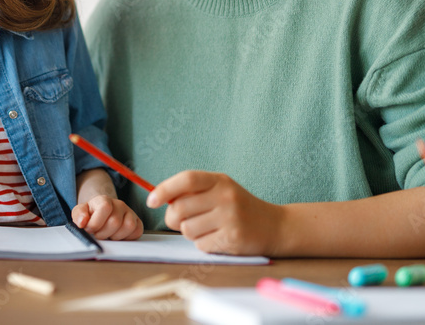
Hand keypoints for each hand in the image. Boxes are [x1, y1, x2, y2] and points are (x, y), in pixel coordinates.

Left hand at [72, 194, 143, 240]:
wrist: (102, 213)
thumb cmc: (91, 214)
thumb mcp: (80, 212)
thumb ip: (79, 215)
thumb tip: (82, 222)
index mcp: (104, 200)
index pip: (105, 208)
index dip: (95, 223)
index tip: (89, 229)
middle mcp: (119, 204)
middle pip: (115, 221)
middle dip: (103, 233)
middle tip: (98, 234)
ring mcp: (130, 213)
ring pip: (128, 226)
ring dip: (116, 236)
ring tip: (108, 235)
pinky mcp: (138, 222)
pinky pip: (137, 232)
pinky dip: (127, 238)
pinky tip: (118, 236)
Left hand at [147, 170, 282, 255]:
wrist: (274, 226)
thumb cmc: (238, 206)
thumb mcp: (220, 189)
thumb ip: (194, 191)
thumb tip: (161, 199)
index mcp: (219, 181)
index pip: (187, 180)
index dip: (164, 189)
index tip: (151, 200)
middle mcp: (226, 197)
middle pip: (180, 208)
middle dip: (172, 218)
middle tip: (179, 220)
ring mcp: (230, 218)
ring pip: (187, 229)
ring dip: (189, 232)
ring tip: (205, 228)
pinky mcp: (232, 239)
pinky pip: (200, 245)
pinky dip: (203, 244)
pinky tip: (217, 237)